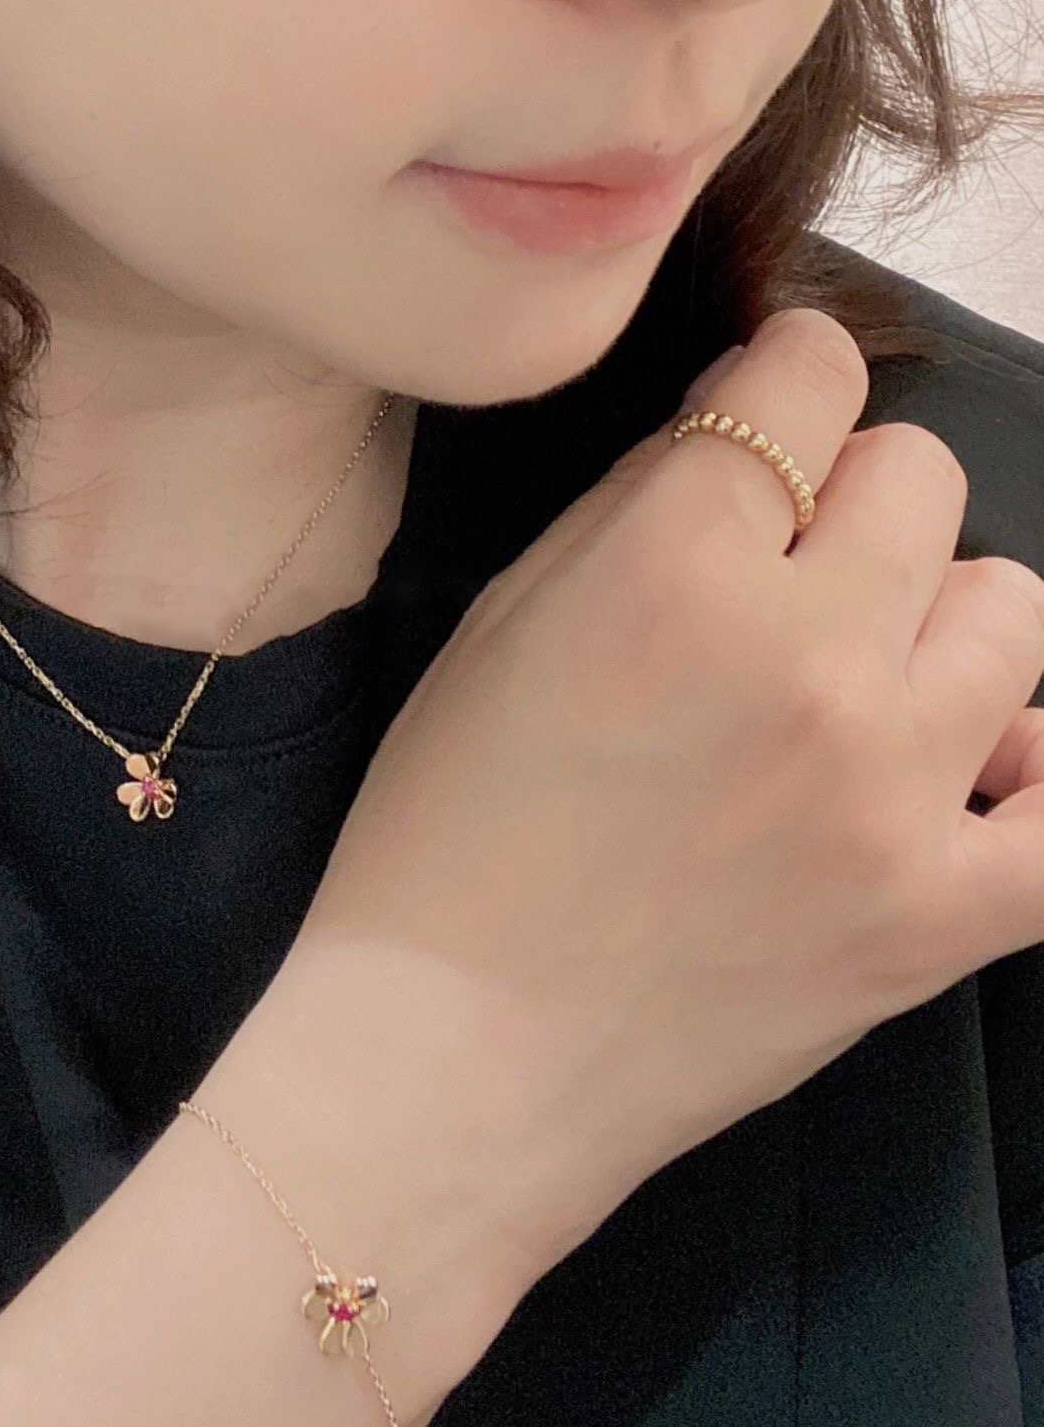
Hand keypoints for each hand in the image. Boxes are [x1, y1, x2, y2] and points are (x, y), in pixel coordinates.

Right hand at [277, 307, 1043, 1286]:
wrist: (458, 1053)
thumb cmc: (444, 833)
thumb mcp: (497, 626)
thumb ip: (631, 508)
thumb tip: (737, 424)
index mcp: (673, 569)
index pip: (808, 379)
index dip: (785, 377)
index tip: (767, 415)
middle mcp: (807, 657)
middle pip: (921, 476)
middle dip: (850, 497)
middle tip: (784, 570)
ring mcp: (895, 789)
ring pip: (1009, 607)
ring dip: (929, 619)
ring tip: (854, 684)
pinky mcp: (942, 912)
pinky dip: (1027, 768)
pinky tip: (967, 768)